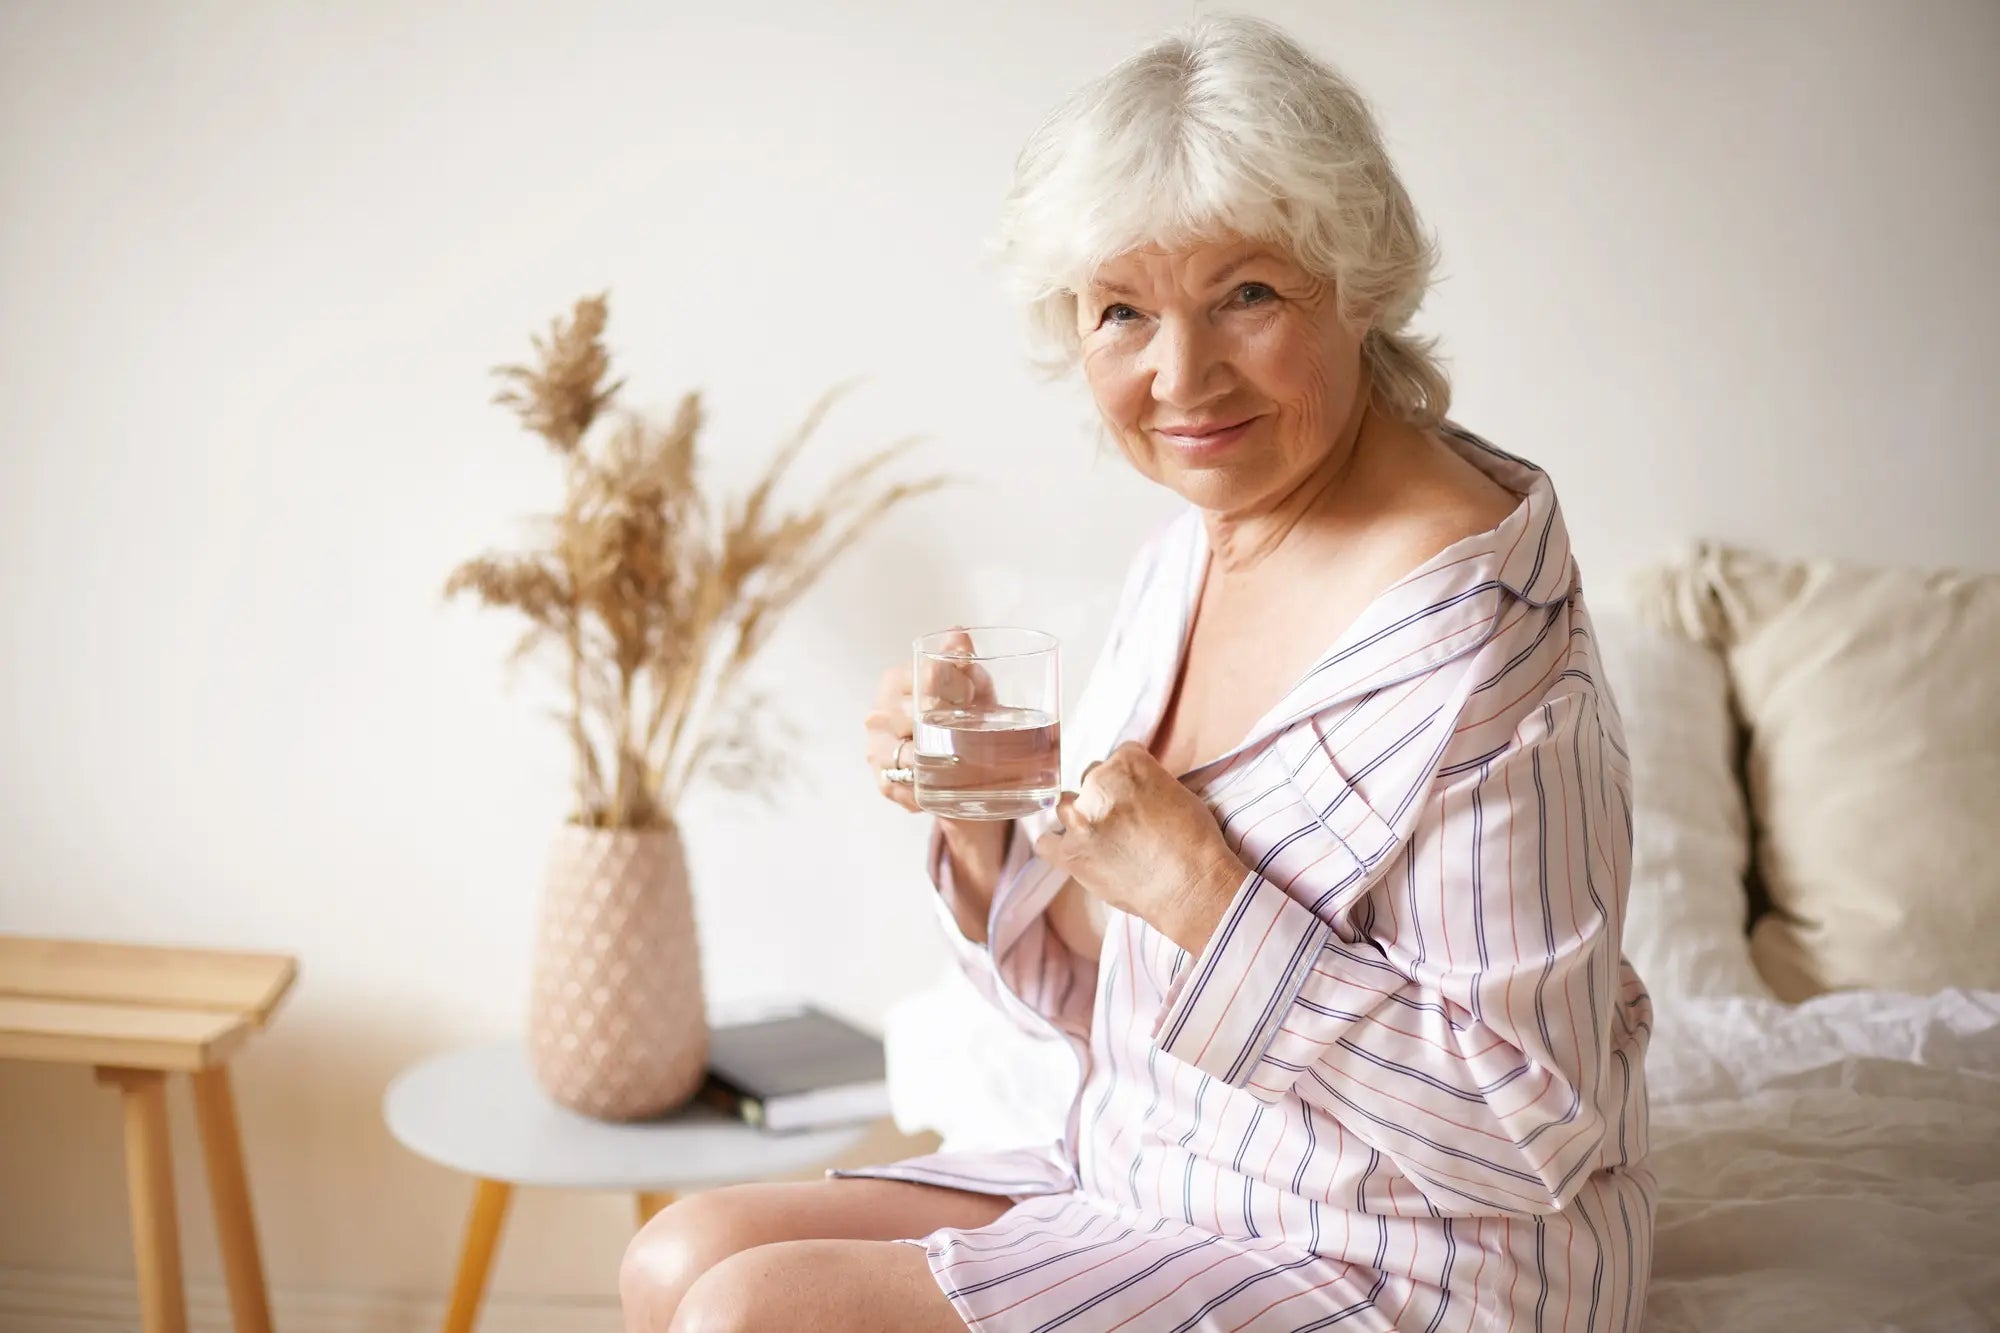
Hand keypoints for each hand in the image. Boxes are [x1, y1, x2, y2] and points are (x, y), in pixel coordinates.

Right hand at [864, 630, 1004, 869]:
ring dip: (935, 765)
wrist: (958, 755)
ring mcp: (876, 749)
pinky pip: (905, 790)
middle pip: (913, 720)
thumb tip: (959, 633)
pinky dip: (926, 793)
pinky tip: (944, 792)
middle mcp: (879, 714)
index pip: (925, 681)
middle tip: (973, 735)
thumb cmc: (962, 709)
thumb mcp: (970, 683)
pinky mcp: (884, 782)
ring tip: (962, 767)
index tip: (971, 698)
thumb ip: (963, 660)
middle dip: (945, 728)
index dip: (952, 689)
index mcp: (896, 681)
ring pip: (907, 758)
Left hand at [1031, 741, 1244, 954]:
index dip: (1131, 778)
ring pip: (1067, 806)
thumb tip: (1133, 788)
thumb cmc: (1195, 841)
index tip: (1138, 794)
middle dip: (1106, 796)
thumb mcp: (1178, 792)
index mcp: (1127, 764)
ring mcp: (1079, 820)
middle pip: (1091, 779)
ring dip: (1082, 817)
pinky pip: (1046, 842)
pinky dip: (1056, 843)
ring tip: (1103, 837)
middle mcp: (1096, 785)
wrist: (1191, 887)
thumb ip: (1147, 780)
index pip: (1120, 756)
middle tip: (1126, 822)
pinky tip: (1072, 848)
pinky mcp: (1070, 854)